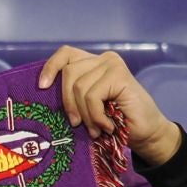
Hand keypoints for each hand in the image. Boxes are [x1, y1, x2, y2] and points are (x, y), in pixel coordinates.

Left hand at [37, 46, 182, 166]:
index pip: (65, 54)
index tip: (41, 87)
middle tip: (78, 124)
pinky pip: (92, 96)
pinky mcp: (119, 75)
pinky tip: (107, 125)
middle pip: (68, 73)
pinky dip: (96, 116)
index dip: (50, 67)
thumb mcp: (86, 105)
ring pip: (79, 87)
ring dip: (86, 115)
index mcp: (92, 63)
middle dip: (69, 103)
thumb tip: (44, 91)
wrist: (145, 132)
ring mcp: (112, 64)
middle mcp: (102, 59)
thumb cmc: (113, 120)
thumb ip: (72, 93)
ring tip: (96, 128)